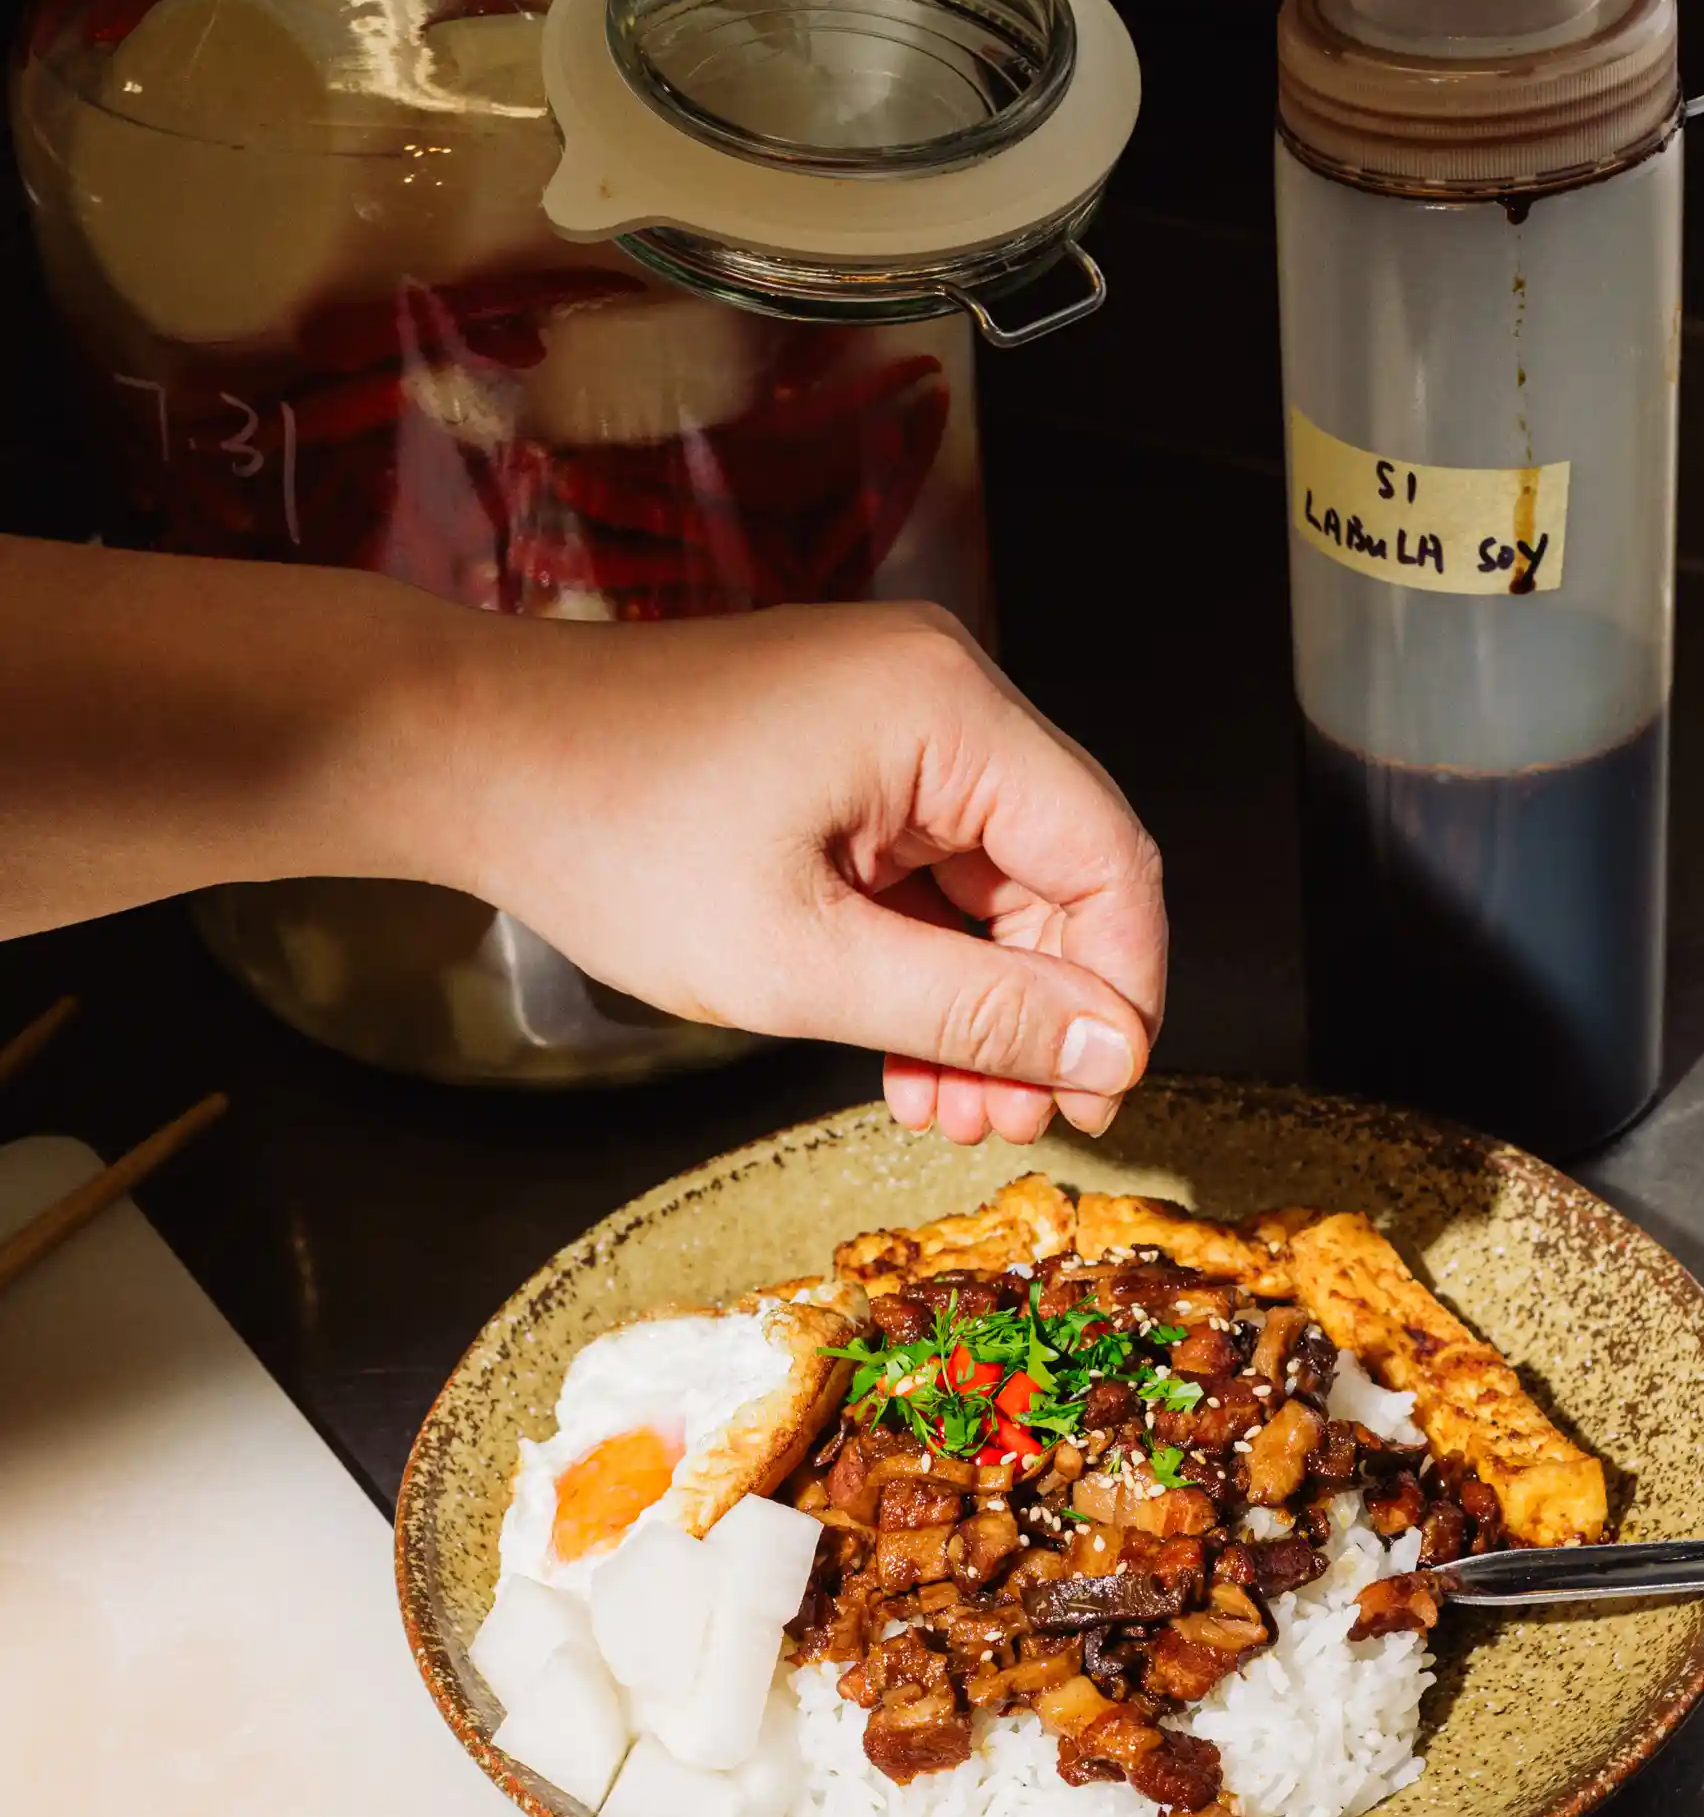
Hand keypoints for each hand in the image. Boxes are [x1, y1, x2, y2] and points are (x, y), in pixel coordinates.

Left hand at [442, 601, 1165, 1141]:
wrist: (471, 757)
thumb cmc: (607, 835)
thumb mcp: (802, 965)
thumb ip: (971, 1013)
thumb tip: (1106, 1054)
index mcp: (944, 709)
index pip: (1107, 860)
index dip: (1118, 996)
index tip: (1095, 1102)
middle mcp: (939, 691)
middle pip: (1061, 875)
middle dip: (1038, 1016)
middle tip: (1000, 1125)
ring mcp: (895, 719)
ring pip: (999, 887)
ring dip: (980, 1006)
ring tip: (940, 1106)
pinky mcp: (853, 754)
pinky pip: (934, 872)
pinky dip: (927, 964)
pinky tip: (903, 1052)